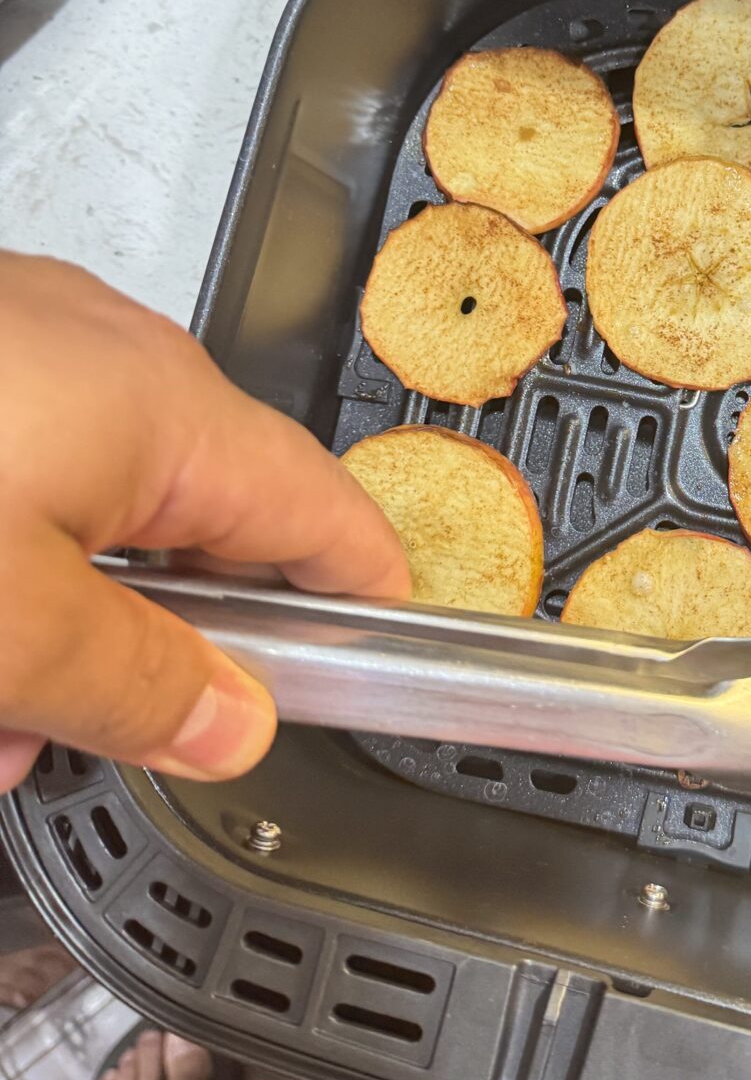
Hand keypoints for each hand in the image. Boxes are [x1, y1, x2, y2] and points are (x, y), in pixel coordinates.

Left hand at [0, 255, 407, 792]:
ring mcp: (30, 343)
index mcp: (164, 404)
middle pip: (198, 527)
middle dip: (152, 646)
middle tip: (84, 735)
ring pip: (92, 507)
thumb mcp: (4, 619)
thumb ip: (131, 684)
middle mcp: (110, 352)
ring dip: (57, 620)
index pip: (329, 516)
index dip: (366, 605)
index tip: (385, 662)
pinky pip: (25, 469)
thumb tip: (233, 724)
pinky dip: (7, 556)